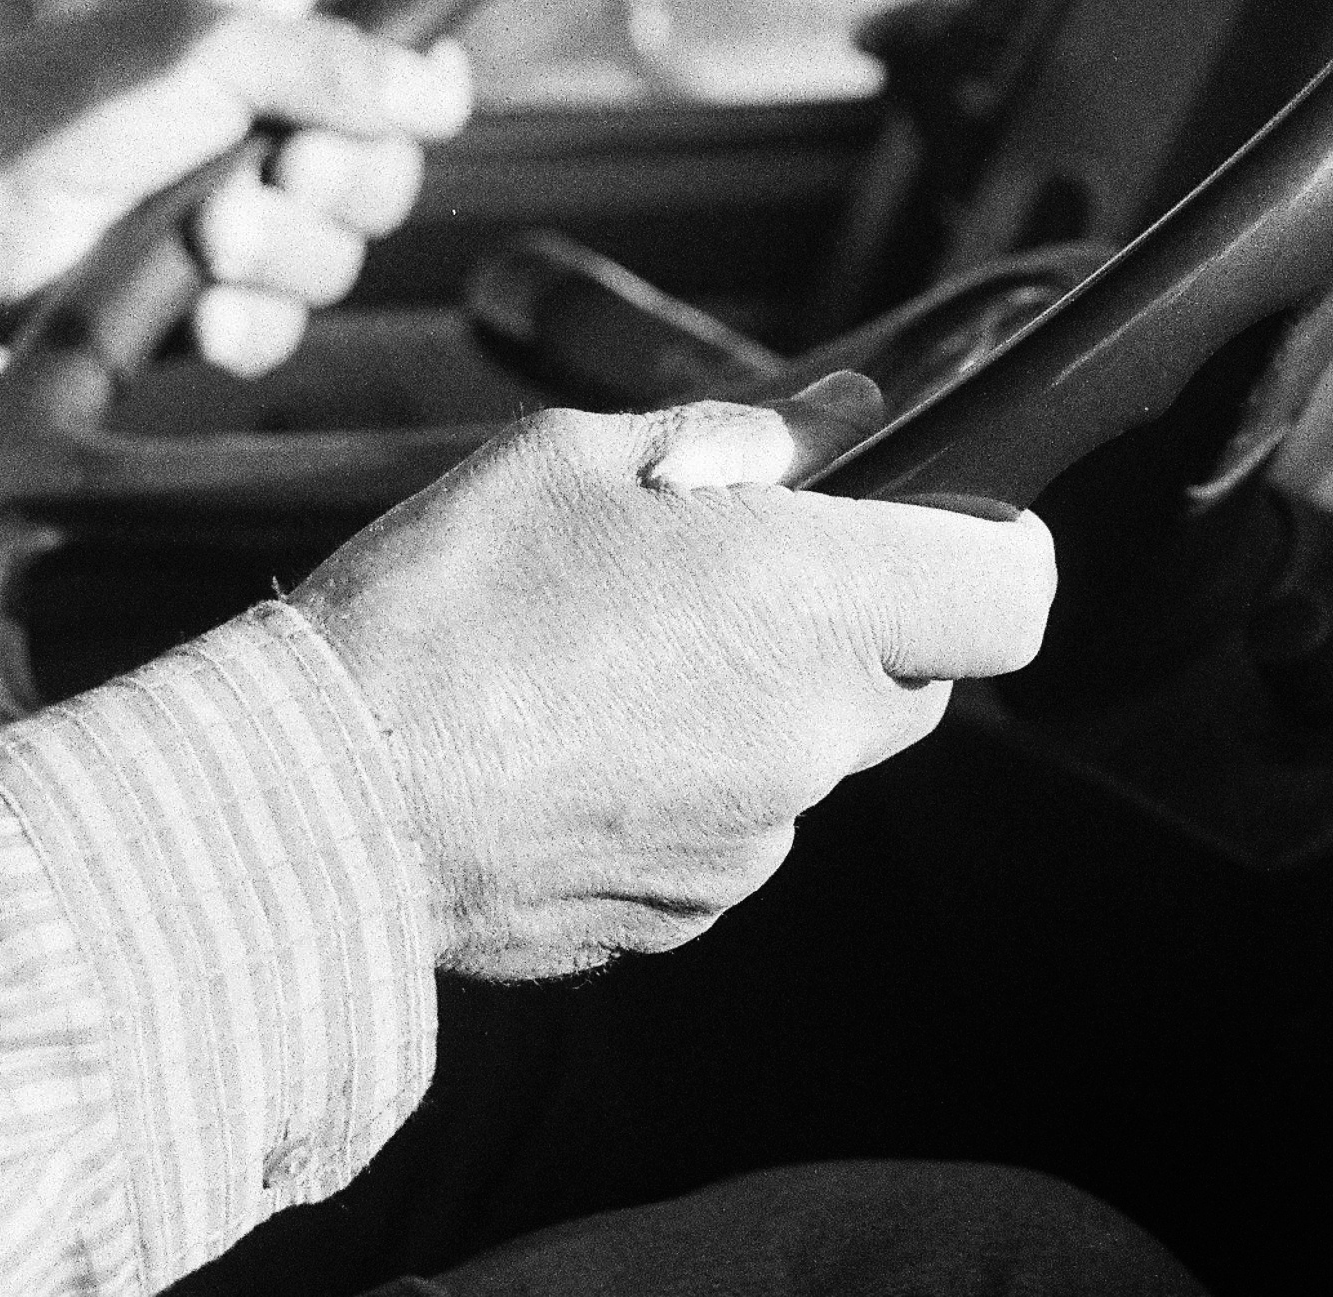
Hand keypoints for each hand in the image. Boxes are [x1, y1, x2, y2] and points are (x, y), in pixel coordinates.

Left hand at [0, 0, 471, 367]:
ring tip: (208, 240)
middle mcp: (266, 139)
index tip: (396, 115)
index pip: (395, 78)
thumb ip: (331, 61)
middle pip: (381, 177)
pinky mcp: (207, 309)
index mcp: (271, 52)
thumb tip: (444, 84)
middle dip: (333, 183)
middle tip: (277, 173)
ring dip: (279, 255)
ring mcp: (241, 229)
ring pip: (336, 261)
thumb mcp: (202, 48)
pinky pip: (278, 332)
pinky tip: (201, 316)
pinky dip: (245, 325)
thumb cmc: (59, 114)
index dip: (410, 104)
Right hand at [293, 372, 1055, 978]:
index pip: (1012, 595)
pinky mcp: (685, 914)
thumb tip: (836, 418)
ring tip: (606, 656)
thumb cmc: (443, 603)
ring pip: (808, 752)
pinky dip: (683, 778)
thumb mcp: (579, 456)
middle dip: (847, 621)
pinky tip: (570, 738)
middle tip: (725, 572)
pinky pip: (729, 825)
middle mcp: (809, 739)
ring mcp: (752, 842)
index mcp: (812, 607)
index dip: (995, 550)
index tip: (949, 528)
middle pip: (914, 678)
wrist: (320, 796)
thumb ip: (737, 440)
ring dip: (751, 700)